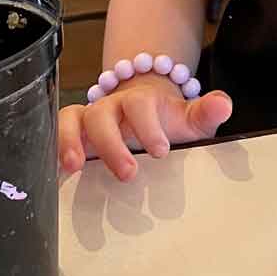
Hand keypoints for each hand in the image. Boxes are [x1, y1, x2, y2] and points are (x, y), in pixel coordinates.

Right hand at [58, 74, 232, 180]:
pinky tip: (54, 174)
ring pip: (72, 119)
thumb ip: (206, 112)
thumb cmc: (167, 120)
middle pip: (102, 114)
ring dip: (69, 140)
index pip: (140, 105)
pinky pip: (56, 132)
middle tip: (129, 174)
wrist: (144, 114)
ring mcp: (88, 119)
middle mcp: (110, 106)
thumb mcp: (190, 119)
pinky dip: (53, 148)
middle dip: (112, 143)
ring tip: (73, 167)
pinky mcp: (72, 134)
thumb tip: (224, 105)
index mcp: (140, 101)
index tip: (161, 151)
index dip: (148, 126)